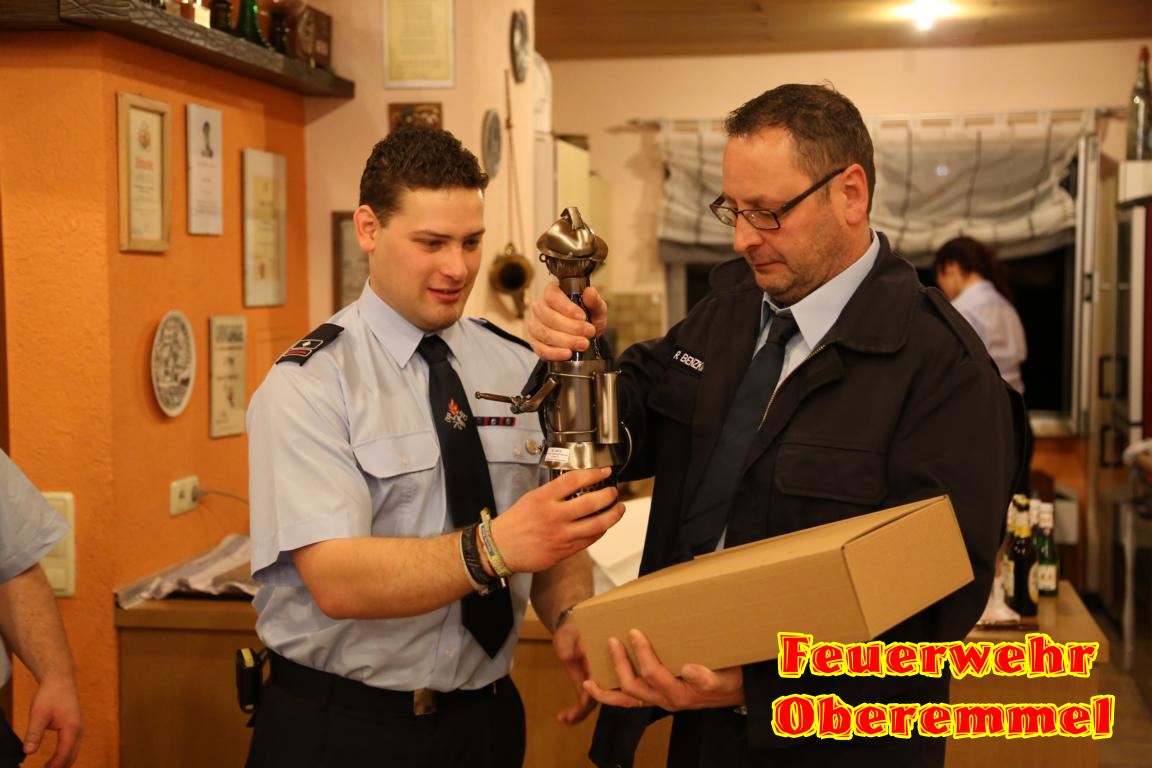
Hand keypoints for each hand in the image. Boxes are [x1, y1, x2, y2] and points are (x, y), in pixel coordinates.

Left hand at [24, 673, 81, 767]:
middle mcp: (78, 730)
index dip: (55, 765)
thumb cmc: (51, 695)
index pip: (64, 753)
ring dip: (63, 762)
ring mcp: (78, 728)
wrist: (60, 679)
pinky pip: (73, 745)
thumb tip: (28, 752)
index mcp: (72, 728)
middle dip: (61, 766)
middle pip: (72, 755)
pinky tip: (56, 758)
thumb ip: (34, 734)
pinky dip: (66, 754)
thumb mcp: (38, 714)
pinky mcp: (75, 726)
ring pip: (74, 751)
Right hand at [492, 467, 623, 572]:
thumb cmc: (515, 522)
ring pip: (596, 524)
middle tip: (614, 492)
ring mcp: (561, 535)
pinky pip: (590, 540)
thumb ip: (554, 493)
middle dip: (609, 495)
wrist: (501, 548)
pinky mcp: (564, 551)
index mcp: (544, 498)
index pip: (574, 480)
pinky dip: (601, 530)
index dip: (594, 473)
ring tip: (619, 509)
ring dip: (613, 515)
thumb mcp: (531, 498)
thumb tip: (579, 486)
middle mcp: (554, 516)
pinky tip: (604, 525)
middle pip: (591, 502)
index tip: (604, 471)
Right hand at [526, 284, 608, 360]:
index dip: (567, 307)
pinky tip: (568, 354)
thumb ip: (594, 301)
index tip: (583, 316)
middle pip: (549, 317)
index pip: (552, 297)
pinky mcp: (534, 342)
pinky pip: (541, 349)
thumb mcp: (595, 308)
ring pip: (545, 333)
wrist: (584, 337)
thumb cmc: (587, 319)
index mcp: (552, 292)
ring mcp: (534, 325)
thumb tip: (590, 292)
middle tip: (589, 333)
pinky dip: (555, 353)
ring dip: (565, 341)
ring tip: (583, 344)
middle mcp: (539, 307)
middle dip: (571, 327)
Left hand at [552, 620, 596, 724]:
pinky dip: (577, 711)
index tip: (582, 699)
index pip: (601, 677)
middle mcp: (601, 671)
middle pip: (600, 693)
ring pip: (592, 700)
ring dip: (580, 712)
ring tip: (564, 720)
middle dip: (584, 708)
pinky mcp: (586, 683)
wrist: (572, 626)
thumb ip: (567, 644)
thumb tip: (568, 656)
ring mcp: (595, 679)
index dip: (593, 690)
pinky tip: (564, 718)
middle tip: (568, 718)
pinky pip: (585, 699)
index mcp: (600, 658)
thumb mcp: (567, 633)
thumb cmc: (572, 628)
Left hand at [583, 629, 743, 711]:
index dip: (642, 654)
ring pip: (626, 698)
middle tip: (612, 640)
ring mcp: (658, 701)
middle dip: (620, 663)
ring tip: (588, 675)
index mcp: (681, 693)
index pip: (654, 674)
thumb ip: (709, 678)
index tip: (635, 632)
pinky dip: (608, 697)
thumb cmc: (730, 680)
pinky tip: (592, 687)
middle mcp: (666, 700)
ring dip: (606, 687)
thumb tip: (689, 670)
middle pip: (634, 685)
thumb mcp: (727, 678)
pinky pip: (628, 702)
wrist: (734, 693)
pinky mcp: (655, 698)